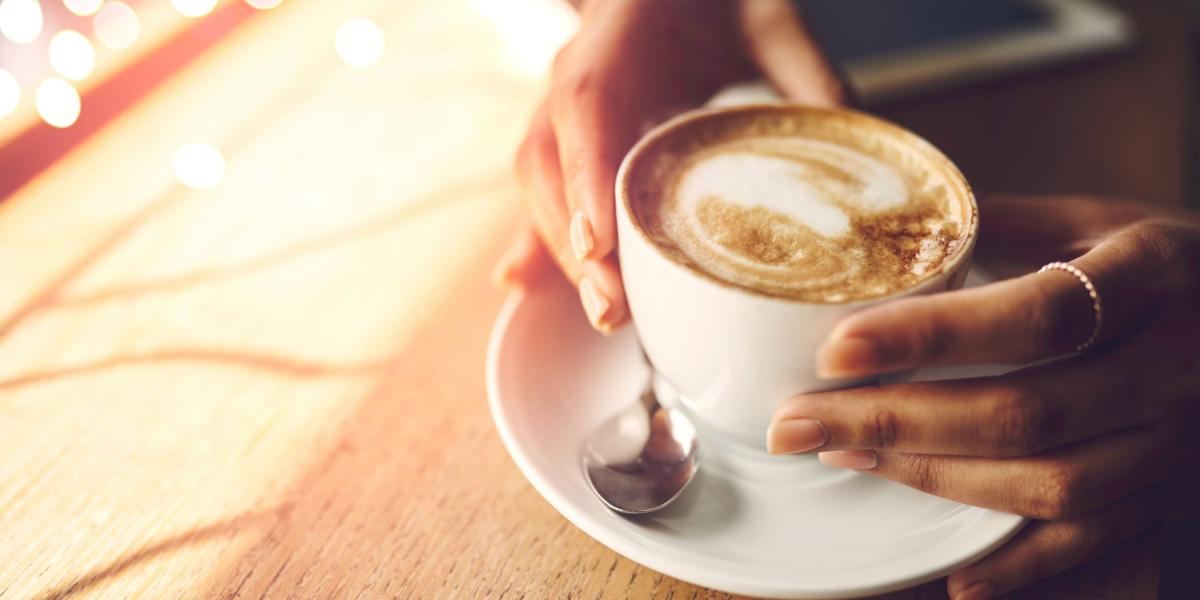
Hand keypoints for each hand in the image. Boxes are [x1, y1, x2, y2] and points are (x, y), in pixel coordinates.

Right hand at [493, 0, 845, 332]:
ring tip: (603, 312)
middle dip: (573, 240)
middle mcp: (577, 69)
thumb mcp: (771, 21)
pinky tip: (529, 284)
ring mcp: (564, 103)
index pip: (587, 102)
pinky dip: (540, 237)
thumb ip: (805, 75)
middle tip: (611, 308)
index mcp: (620, 31)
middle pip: (550, 158)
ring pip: (540, 180)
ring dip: (562, 251)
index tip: (599, 242)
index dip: (585, 173)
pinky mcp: (570, 135)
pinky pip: (545, 188)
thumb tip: (849, 157)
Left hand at [766, 194, 1199, 598]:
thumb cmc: (1176, 264)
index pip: (1035, 314)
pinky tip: (955, 576)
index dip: (931, 336)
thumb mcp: (1108, 219)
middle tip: (797, 421)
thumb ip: (1009, 221)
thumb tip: (894, 227)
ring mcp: (1175, 439)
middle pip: (1023, 412)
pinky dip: (1022, 567)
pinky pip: (1094, 542)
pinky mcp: (1170, 490)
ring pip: (1049, 483)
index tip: (837, 349)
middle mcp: (1170, 365)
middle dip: (892, 420)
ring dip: (933, 478)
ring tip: (845, 453)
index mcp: (1152, 276)